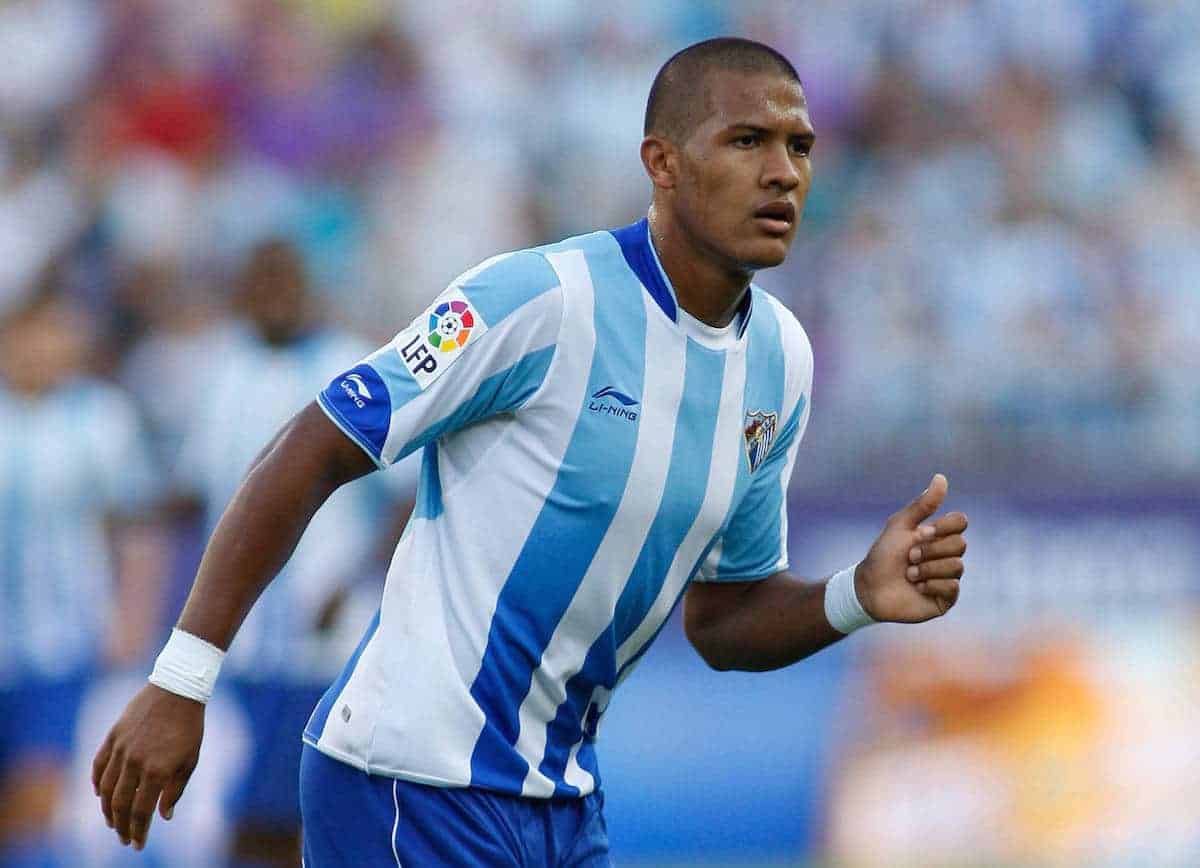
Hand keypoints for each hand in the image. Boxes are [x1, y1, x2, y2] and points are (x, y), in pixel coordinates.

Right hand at [92, 684, 204, 849]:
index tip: (137, 845)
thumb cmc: (189, 726)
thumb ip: (175, 790)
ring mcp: (121, 748)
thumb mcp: (190, 759)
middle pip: (119, 804)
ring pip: (105, 788)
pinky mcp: (113, 736)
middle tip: (123, 838)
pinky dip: (96, 783)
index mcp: (157, 770)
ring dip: (106, 809)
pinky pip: (98, 765)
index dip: (138, 831)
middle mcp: (135, 762)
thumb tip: (163, 816)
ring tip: (111, 821)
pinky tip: (99, 794)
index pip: (140, 811)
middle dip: (120, 826)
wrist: (177, 689)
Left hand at [856, 473, 967, 622]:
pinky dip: (930, 585)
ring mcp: (948, 576)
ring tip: (909, 574)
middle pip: (961, 544)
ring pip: (957, 566)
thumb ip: (922, 504)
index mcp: (938, 535)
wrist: (869, 587)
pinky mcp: (947, 598)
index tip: (921, 533)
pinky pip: (952, 587)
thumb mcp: (901, 526)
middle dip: (930, 550)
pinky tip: (917, 588)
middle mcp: (947, 555)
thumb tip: (941, 477)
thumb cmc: (883, 555)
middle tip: (909, 557)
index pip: (961, 522)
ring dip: (926, 569)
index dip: (944, 527)